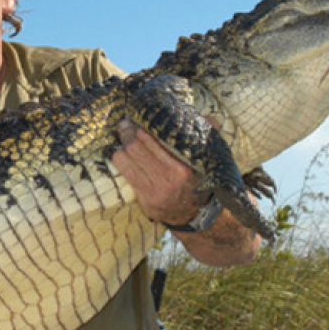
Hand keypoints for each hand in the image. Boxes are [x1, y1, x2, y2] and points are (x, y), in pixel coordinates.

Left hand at [113, 118, 260, 266]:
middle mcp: (171, 178)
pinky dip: (119, 158)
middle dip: (129, 131)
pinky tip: (119, 150)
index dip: (143, 123)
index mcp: (186, 166)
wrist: (196, 214)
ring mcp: (156, 190)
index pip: (156, 138)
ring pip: (128, 157)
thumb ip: (208, 136)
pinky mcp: (146, 199)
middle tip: (126, 122)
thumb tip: (207, 117)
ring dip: (121, 143)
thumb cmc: (200, 179)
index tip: (139, 115)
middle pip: (138, 145)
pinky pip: (126, 172)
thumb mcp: (209, 158)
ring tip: (123, 133)